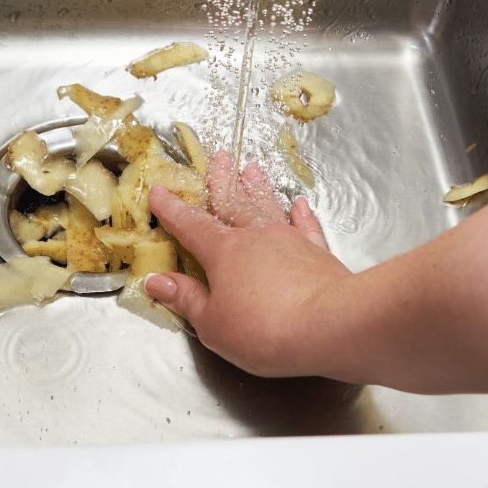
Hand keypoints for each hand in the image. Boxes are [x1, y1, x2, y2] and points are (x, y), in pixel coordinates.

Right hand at [145, 151, 351, 377]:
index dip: (172, 209)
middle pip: (233, 202)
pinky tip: (300, 205)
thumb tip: (157, 281)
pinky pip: (307, 227)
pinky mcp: (318, 253)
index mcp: (223, 251)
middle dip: (222, 182)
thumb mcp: (213, 324)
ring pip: (268, 207)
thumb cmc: (265, 329)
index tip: (159, 192)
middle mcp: (255, 237)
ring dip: (258, 188)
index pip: (191, 225)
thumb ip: (186, 299)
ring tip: (252, 169)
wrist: (331, 326)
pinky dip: (303, 215)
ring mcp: (290, 241)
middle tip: (219, 158)